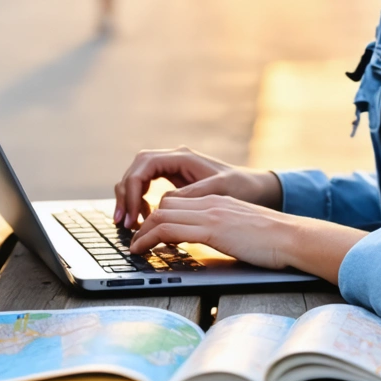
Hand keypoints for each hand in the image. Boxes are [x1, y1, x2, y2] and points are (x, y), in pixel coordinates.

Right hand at [114, 146, 281, 227]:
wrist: (258, 188)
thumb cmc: (243, 187)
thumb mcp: (220, 191)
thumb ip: (192, 195)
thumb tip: (162, 204)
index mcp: (183, 157)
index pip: (144, 165)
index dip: (132, 189)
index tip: (131, 215)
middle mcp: (176, 159)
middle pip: (136, 169)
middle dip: (125, 193)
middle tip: (122, 222)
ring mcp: (175, 168)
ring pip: (139, 176)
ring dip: (130, 197)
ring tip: (128, 223)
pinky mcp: (176, 181)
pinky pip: (149, 186)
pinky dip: (141, 200)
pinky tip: (144, 219)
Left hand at [128, 193, 365, 282]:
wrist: (293, 237)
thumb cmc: (273, 240)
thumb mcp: (242, 229)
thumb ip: (223, 229)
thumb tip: (212, 245)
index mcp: (218, 200)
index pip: (177, 201)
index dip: (158, 216)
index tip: (148, 234)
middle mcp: (211, 202)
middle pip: (165, 205)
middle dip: (144, 223)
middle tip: (134, 241)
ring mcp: (211, 213)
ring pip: (162, 214)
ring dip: (142, 232)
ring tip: (134, 248)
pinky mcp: (213, 228)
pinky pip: (170, 229)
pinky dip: (151, 239)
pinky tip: (144, 251)